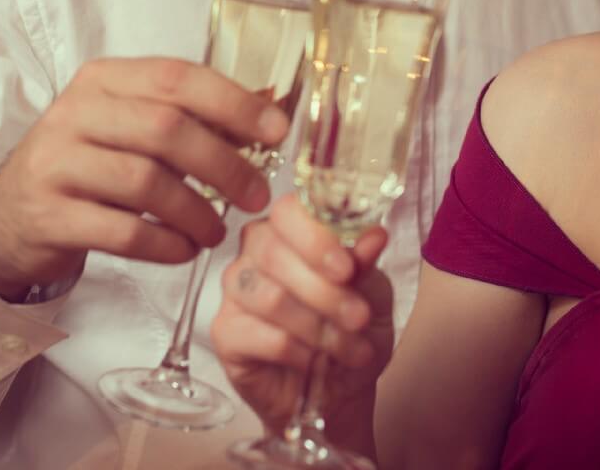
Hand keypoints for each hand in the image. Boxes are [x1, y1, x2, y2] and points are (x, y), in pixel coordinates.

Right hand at [0, 56, 287, 300]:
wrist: (10, 216)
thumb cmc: (90, 165)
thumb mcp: (131, 127)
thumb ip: (190, 117)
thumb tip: (270, 113)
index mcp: (103, 80)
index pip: (177, 77)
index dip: (234, 102)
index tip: (276, 131)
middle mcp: (74, 113)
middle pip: (166, 130)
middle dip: (224, 165)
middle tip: (257, 195)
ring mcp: (56, 164)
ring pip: (146, 183)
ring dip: (197, 212)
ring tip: (218, 232)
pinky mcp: (49, 216)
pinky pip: (123, 233)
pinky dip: (165, 245)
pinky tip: (184, 250)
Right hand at [214, 195, 393, 429]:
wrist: (340, 389)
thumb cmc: (353, 331)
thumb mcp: (373, 294)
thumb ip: (366, 264)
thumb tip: (374, 235)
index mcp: (291, 230)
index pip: (288, 210)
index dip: (316, 237)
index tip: (348, 270)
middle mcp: (256, 253)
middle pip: (274, 253)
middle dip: (326, 292)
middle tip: (360, 318)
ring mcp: (235, 292)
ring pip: (269, 297)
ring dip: (319, 327)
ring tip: (351, 348)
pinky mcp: (225, 332)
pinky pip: (258, 335)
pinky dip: (297, 351)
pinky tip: (314, 361)